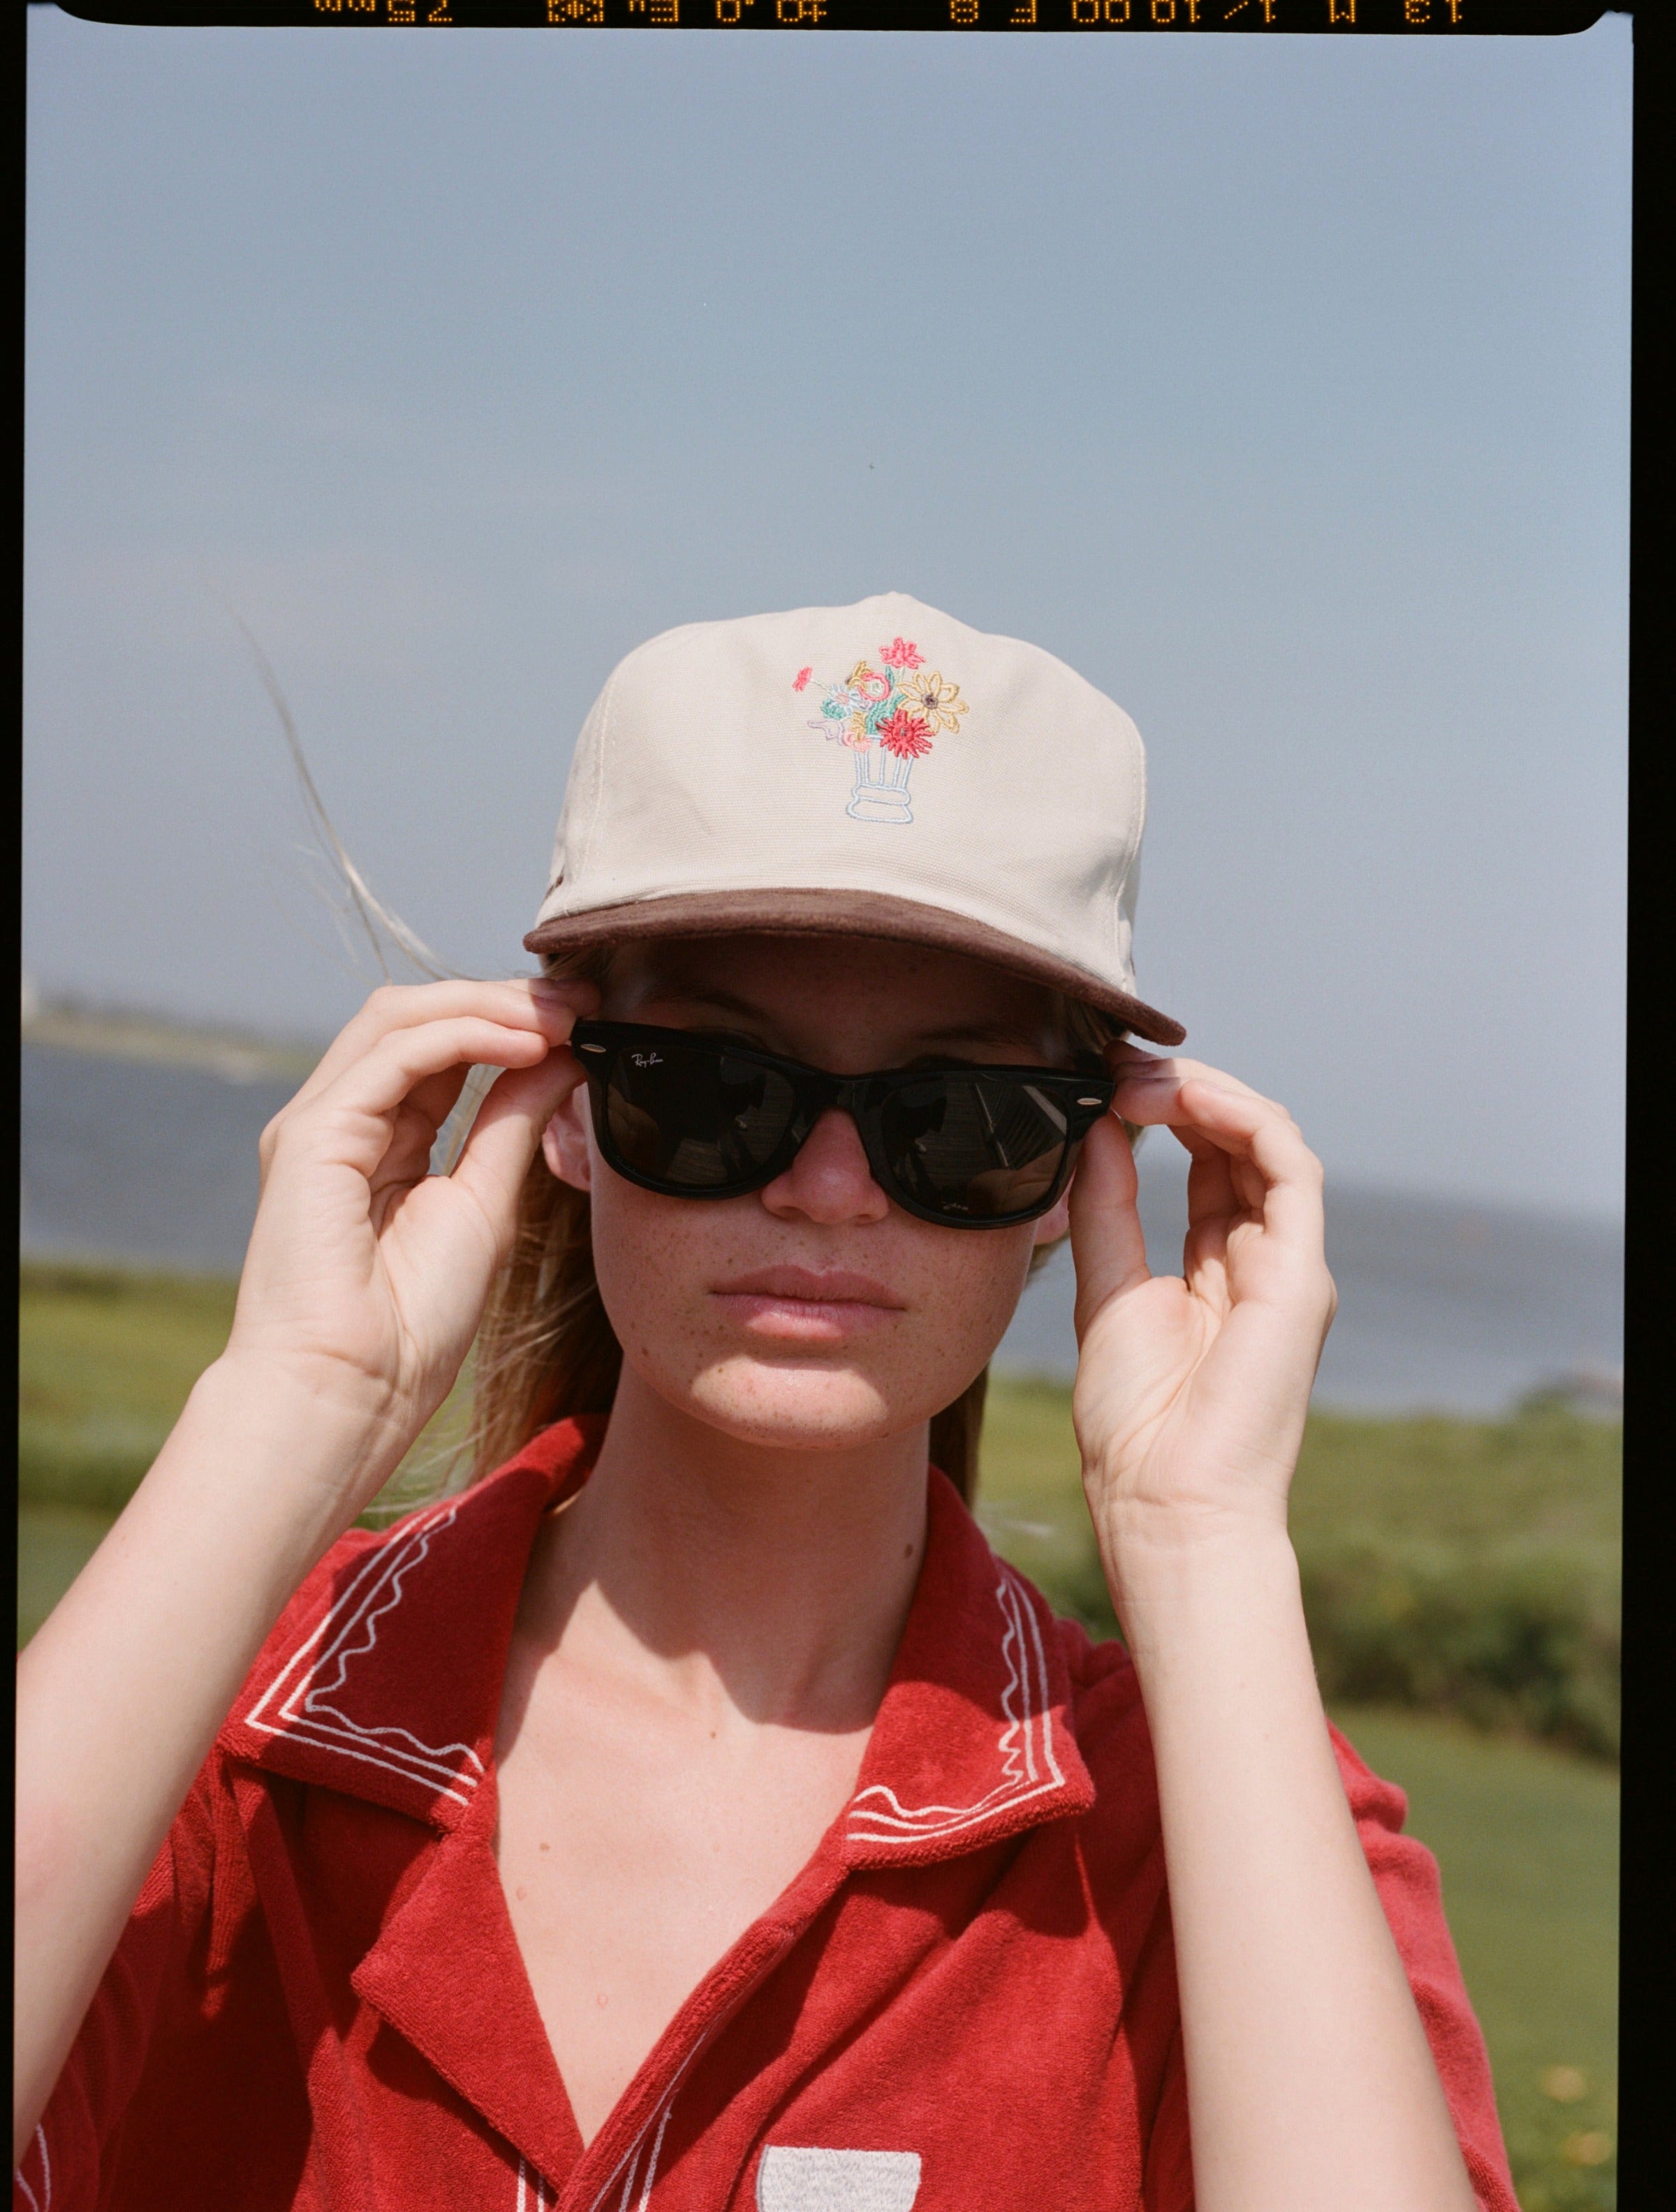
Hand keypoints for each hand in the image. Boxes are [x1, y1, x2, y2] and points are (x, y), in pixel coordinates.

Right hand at [220, 977, 596, 1498]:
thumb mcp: (487, 1201)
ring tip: (561, 1015)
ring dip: (489, 1005)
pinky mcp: (312, 1135)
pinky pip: (394, 1053)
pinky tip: (525, 1043)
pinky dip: (465, 1034)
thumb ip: (513, 1122)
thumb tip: (562, 1054)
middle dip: (505, 999)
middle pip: (419, 1016)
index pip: (444, 1046)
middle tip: (582, 998)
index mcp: (381, 1138)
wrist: (352, 1394)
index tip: (589, 1016)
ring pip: (401, 1017)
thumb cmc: (411, 1324)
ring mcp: (321, 1122)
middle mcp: (343, 1119)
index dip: (514, 1020)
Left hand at [1068, 1045, 1336, 1553]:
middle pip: (1242, 1143)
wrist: (1165, 1503)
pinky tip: (1187, 1096)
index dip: (1164, 1110)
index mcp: (1220, 1271)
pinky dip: (1243, 1119)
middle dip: (1183, 1088)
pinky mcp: (1301, 1276)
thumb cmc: (1135, 1426)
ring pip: (1271, 1143)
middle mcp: (1265, 1261)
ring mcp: (1289, 1267)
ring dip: (1209, 1093)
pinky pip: (1291, 1170)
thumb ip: (1108, 1208)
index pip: (1210, 1162)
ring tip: (1142, 1076)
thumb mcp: (1108, 1289)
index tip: (1103, 1079)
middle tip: (1117, 1064)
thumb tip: (1095, 1130)